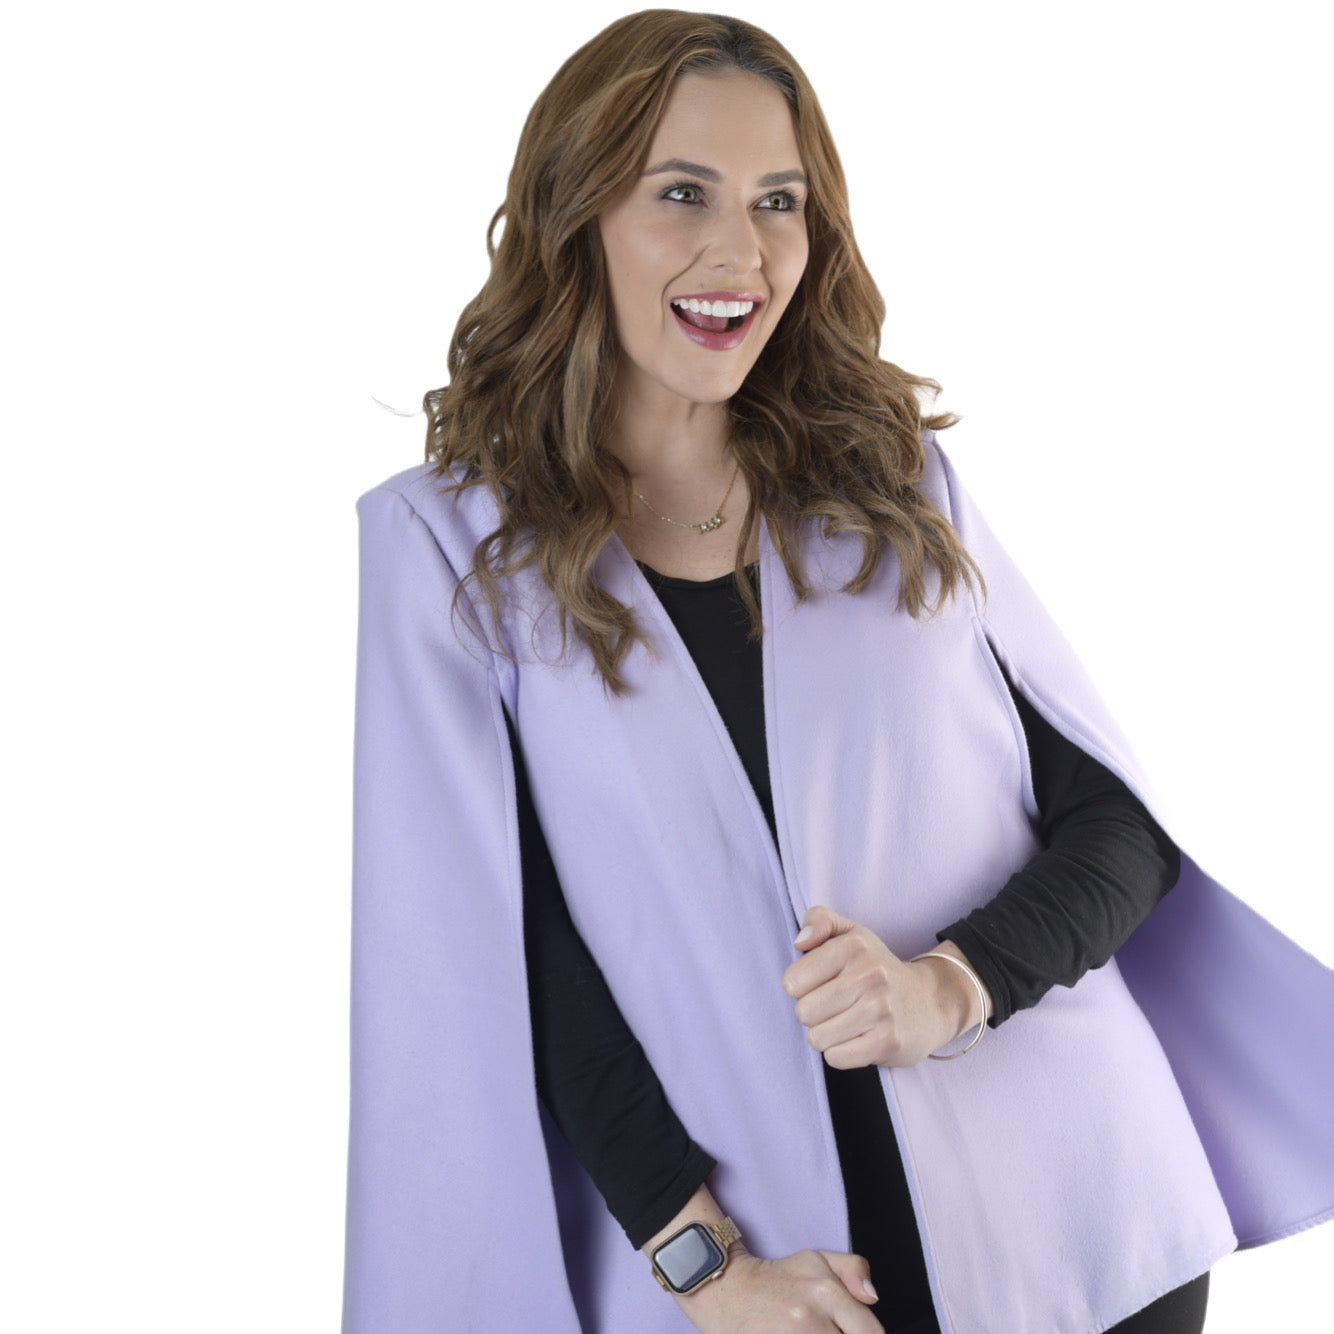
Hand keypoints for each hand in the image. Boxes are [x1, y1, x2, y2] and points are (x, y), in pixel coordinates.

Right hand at [676, 1245, 882, 1332]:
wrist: (729, 1289)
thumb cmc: (778, 1277)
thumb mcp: (817, 1259)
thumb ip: (854, 1270)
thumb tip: (873, 1298)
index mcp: (827, 1292)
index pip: (871, 1333)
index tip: (854, 1332)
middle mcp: (810, 1319)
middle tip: (833, 1330)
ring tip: (816, 1332)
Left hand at [782, 906, 990, 1067]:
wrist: (930, 1001)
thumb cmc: (876, 968)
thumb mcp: (850, 934)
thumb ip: (819, 920)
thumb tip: (799, 943)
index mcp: (853, 945)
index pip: (792, 981)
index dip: (801, 988)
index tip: (822, 984)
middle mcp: (869, 974)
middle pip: (803, 1012)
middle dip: (813, 1014)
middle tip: (837, 1007)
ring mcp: (880, 1009)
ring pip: (817, 1038)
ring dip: (826, 1035)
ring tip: (847, 1023)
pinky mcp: (888, 1041)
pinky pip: (836, 1058)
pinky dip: (841, 1053)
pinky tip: (858, 1039)